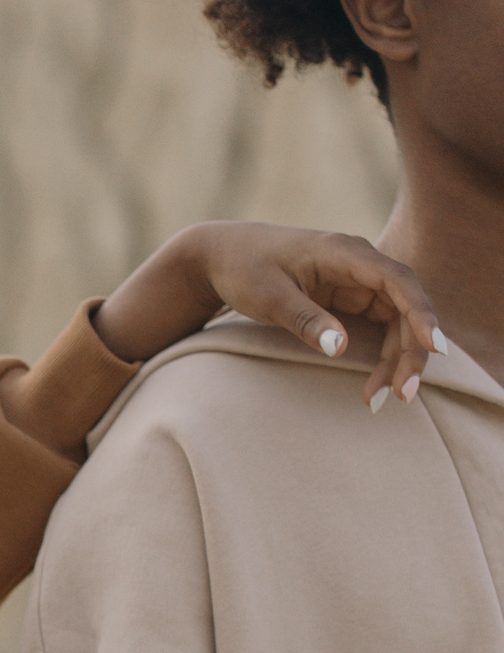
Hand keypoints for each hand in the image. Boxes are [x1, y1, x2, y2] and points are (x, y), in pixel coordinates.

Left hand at [95, 222, 443, 407]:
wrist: (221, 256)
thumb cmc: (244, 268)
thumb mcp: (269, 296)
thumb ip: (305, 319)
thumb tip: (341, 347)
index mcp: (345, 253)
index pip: (397, 281)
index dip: (420, 313)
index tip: (432, 346)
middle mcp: (360, 265)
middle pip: (405, 307)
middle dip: (410, 350)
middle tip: (402, 394)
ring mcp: (357, 284)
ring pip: (396, 322)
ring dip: (396, 359)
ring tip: (380, 398)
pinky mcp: (349, 301)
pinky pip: (379, 328)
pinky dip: (380, 356)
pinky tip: (374, 385)